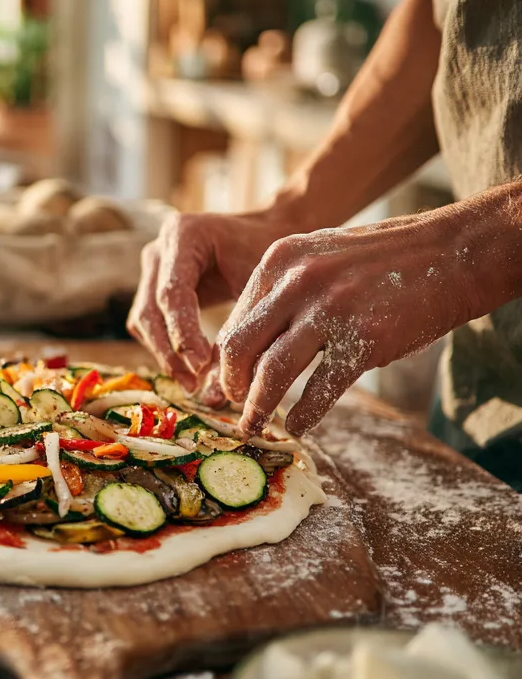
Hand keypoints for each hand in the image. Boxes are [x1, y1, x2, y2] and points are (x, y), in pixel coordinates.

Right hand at [127, 209, 294, 388]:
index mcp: (183, 235)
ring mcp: (152, 267)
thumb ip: (239, 324)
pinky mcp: (153, 286)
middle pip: (149, 309)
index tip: (202, 366)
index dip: (183, 332)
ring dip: (163, 354)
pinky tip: (188, 369)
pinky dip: (165, 347)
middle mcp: (159, 248)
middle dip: (168, 351)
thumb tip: (222, 384)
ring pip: (142, 320)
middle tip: (192, 384)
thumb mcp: (258, 282)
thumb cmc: (267, 254)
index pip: (172, 292)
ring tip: (191, 384)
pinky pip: (149, 323)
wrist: (266, 234)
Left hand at [217, 208, 492, 435]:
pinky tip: (298, 427)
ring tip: (253, 426)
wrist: (450, 252)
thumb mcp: (318, 257)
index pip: (235, 320)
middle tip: (235, 404)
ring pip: (272, 372)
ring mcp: (330, 310)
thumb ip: (282, 292)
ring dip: (258, 407)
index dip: (226, 359)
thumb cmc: (381, 260)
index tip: (227, 382)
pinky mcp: (364, 340)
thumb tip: (247, 344)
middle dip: (232, 384)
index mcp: (279, 260)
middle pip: (240, 347)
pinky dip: (304, 414)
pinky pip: (320, 389)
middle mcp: (297, 282)